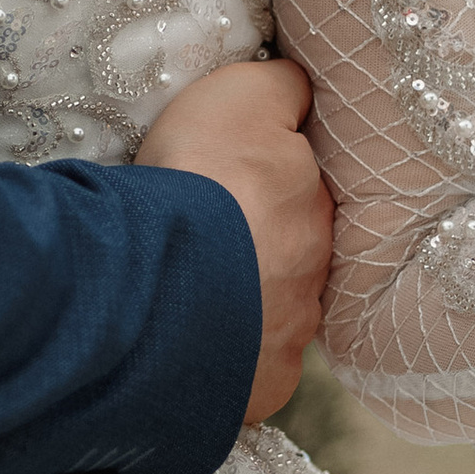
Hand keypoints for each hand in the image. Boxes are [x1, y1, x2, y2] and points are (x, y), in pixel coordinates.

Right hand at [138, 59, 333, 423]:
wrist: (158, 287)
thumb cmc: (198, 181)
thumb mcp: (239, 95)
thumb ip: (281, 87)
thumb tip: (303, 88)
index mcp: (311, 200)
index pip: (301, 185)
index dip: (266, 180)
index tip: (231, 181)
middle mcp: (316, 267)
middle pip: (291, 250)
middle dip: (259, 245)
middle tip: (205, 238)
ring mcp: (294, 332)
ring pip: (274, 310)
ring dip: (244, 301)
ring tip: (189, 292)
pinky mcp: (265, 385)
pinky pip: (250, 370)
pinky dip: (227, 357)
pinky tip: (190, 344)